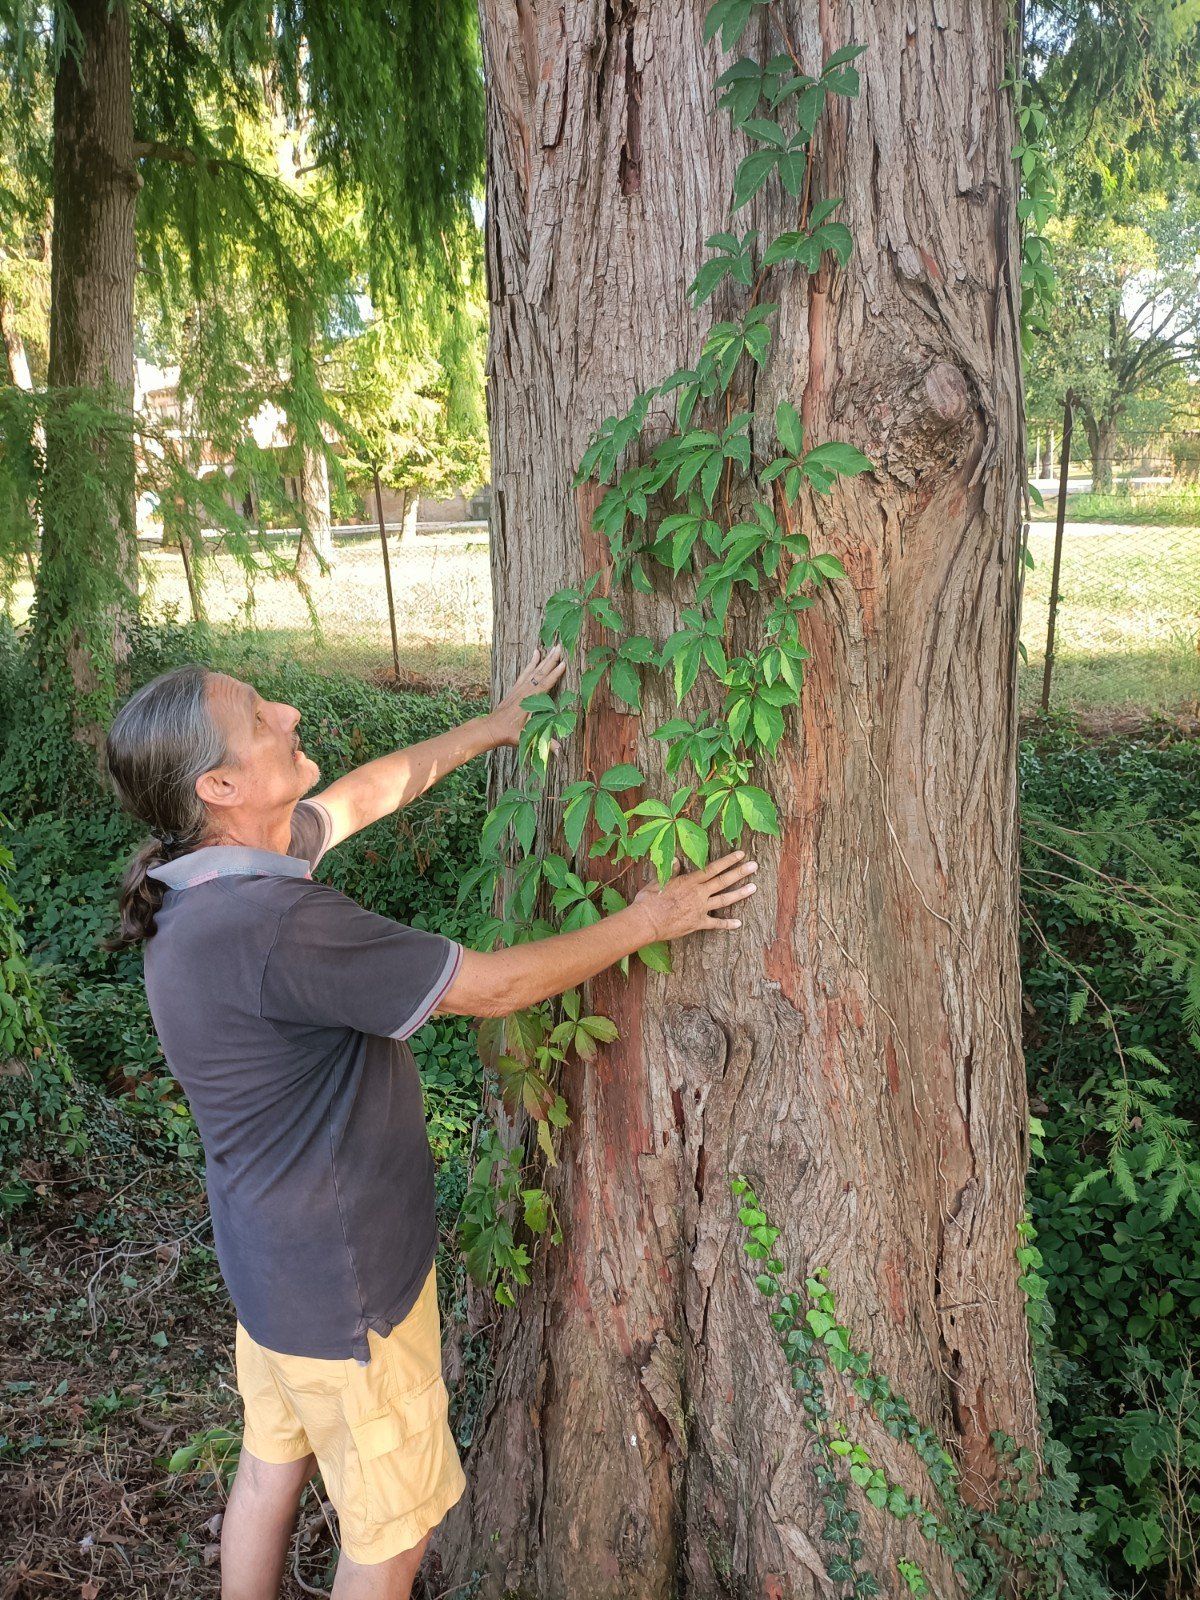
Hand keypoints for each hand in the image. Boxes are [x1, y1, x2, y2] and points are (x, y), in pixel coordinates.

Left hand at [486, 643, 567, 748]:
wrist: (490, 729)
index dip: (554, 674)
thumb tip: (560, 751)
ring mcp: (519, 689)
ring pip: (533, 670)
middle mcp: (524, 691)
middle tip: (560, 647)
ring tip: (550, 647)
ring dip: (543, 658)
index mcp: (528, 701)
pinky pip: (525, 673)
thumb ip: (543, 744)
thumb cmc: (507, 734)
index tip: (563, 663)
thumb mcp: (525, 739)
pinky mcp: (515, 689)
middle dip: (551, 660)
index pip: (544, 685)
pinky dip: (531, 663)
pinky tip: (535, 655)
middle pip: (539, 673)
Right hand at [633, 851, 757, 940]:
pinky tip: (738, 924)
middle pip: (723, 881)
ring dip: (740, 893)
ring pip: (724, 900)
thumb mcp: (658, 881)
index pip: (713, 868)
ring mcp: (700, 909)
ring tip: (754, 888)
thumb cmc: (648, 901)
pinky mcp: (697, 923)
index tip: (740, 854)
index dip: (728, 860)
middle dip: (740, 872)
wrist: (646, 922)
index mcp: (689, 881)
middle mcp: (698, 893)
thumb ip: (671, 870)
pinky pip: (715, 924)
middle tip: (754, 866)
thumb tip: (677, 859)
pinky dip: (727, 924)